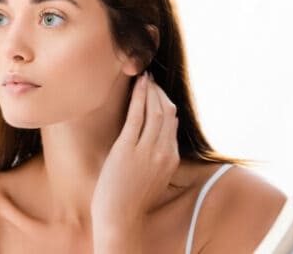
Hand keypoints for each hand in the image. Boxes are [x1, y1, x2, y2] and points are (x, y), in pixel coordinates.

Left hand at [91, 73, 179, 251]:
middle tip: (151, 80)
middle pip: (166, 113)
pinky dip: (139, 96)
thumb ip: (159, 158)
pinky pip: (136, 115)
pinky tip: (138, 84)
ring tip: (144, 77)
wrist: (120, 215)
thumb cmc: (131, 198)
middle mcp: (163, 151)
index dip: (166, 104)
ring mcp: (146, 149)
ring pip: (154, 111)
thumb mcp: (154, 177)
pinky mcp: (127, 148)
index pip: (172, 123)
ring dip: (150, 91)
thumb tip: (160, 138)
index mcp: (171, 158)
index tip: (158, 93)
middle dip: (159, 93)